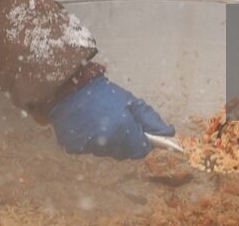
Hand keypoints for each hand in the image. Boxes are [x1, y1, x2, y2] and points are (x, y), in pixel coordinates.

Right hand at [49, 76, 173, 160]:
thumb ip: (150, 119)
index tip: (141, 133)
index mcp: (121, 129)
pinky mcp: (73, 147)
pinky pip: (90, 149)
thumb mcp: (131, 101)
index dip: (143, 141)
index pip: (140, 149)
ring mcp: (87, 146)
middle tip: (120, 122)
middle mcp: (105, 142)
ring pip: (107, 152)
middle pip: (124, 153)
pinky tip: (89, 125)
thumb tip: (169, 133)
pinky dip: (92, 141)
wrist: (70, 86)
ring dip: (109, 141)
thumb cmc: (103, 92)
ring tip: (102, 120)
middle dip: (126, 141)